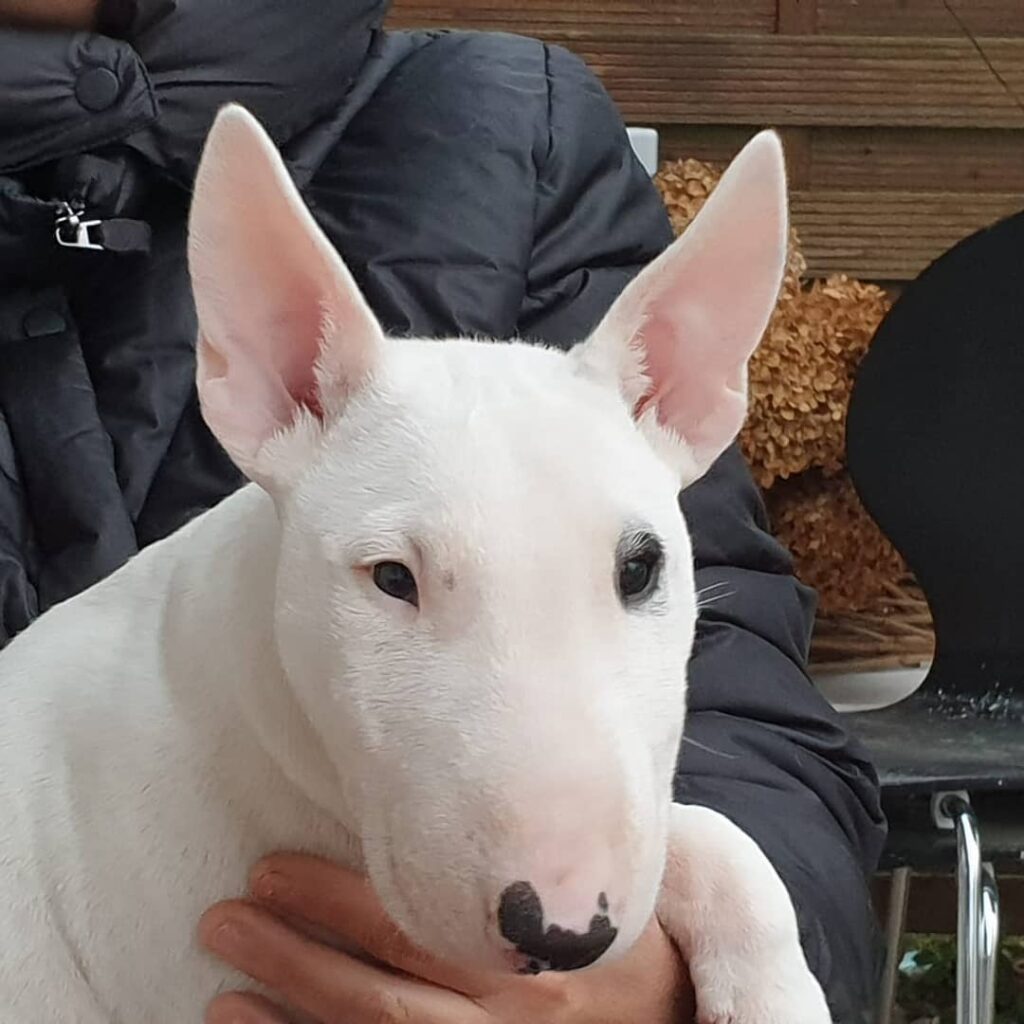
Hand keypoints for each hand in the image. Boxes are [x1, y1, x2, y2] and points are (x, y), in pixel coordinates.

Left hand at [199, 853, 695, 1023]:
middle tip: (223, 917)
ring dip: (292, 1013)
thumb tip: (451, 806)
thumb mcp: (602, 898)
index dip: (334, 898)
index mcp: (538, 952)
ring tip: (223, 986)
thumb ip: (532, 861)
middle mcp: (512, 1016)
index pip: (417, 923)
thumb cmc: (633, 953)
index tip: (271, 869)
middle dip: (292, 953)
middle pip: (379, 991)